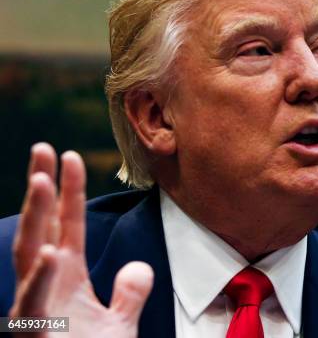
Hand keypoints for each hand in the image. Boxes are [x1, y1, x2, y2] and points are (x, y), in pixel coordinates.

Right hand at [9, 143, 153, 336]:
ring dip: (36, 218)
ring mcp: (36, 309)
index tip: (71, 156)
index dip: (69, 191)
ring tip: (44, 180)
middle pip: (42, 229)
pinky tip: (51, 254)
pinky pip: (35, 305)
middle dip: (42, 188)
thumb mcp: (118, 326)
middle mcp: (46, 289)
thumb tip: (139, 267)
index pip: (66, 225)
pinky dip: (42, 281)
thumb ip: (129, 294)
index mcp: (65, 280)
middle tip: (43, 147)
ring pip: (30, 257)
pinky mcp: (34, 333)